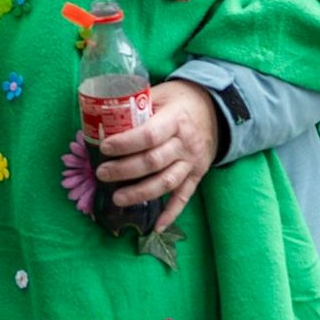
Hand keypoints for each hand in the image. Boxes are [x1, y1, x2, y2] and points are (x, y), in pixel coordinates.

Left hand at [95, 79, 218, 231]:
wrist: (218, 109)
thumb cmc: (180, 99)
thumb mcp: (160, 93)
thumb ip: (136, 105)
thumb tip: (100, 117)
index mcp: (174, 120)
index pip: (148, 135)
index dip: (125, 144)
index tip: (104, 148)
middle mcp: (186, 143)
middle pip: (153, 162)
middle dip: (125, 171)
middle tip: (101, 174)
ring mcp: (193, 162)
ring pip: (167, 182)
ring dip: (140, 193)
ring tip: (117, 199)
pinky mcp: (198, 175)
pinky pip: (184, 197)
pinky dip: (171, 213)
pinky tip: (155, 226)